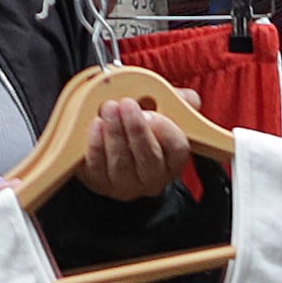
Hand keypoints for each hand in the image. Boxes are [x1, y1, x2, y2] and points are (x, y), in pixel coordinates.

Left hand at [76, 99, 195, 202]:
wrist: (112, 147)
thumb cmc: (141, 128)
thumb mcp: (163, 111)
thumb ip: (179, 102)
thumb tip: (185, 98)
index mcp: (173, 160)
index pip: (178, 148)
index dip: (165, 130)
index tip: (152, 112)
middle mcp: (153, 177)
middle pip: (149, 157)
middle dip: (137, 128)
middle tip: (127, 104)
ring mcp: (126, 184)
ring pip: (122, 162)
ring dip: (115, 132)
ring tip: (109, 108)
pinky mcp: (101, 183)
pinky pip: (97, 166)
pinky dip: (96, 144)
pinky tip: (96, 125)